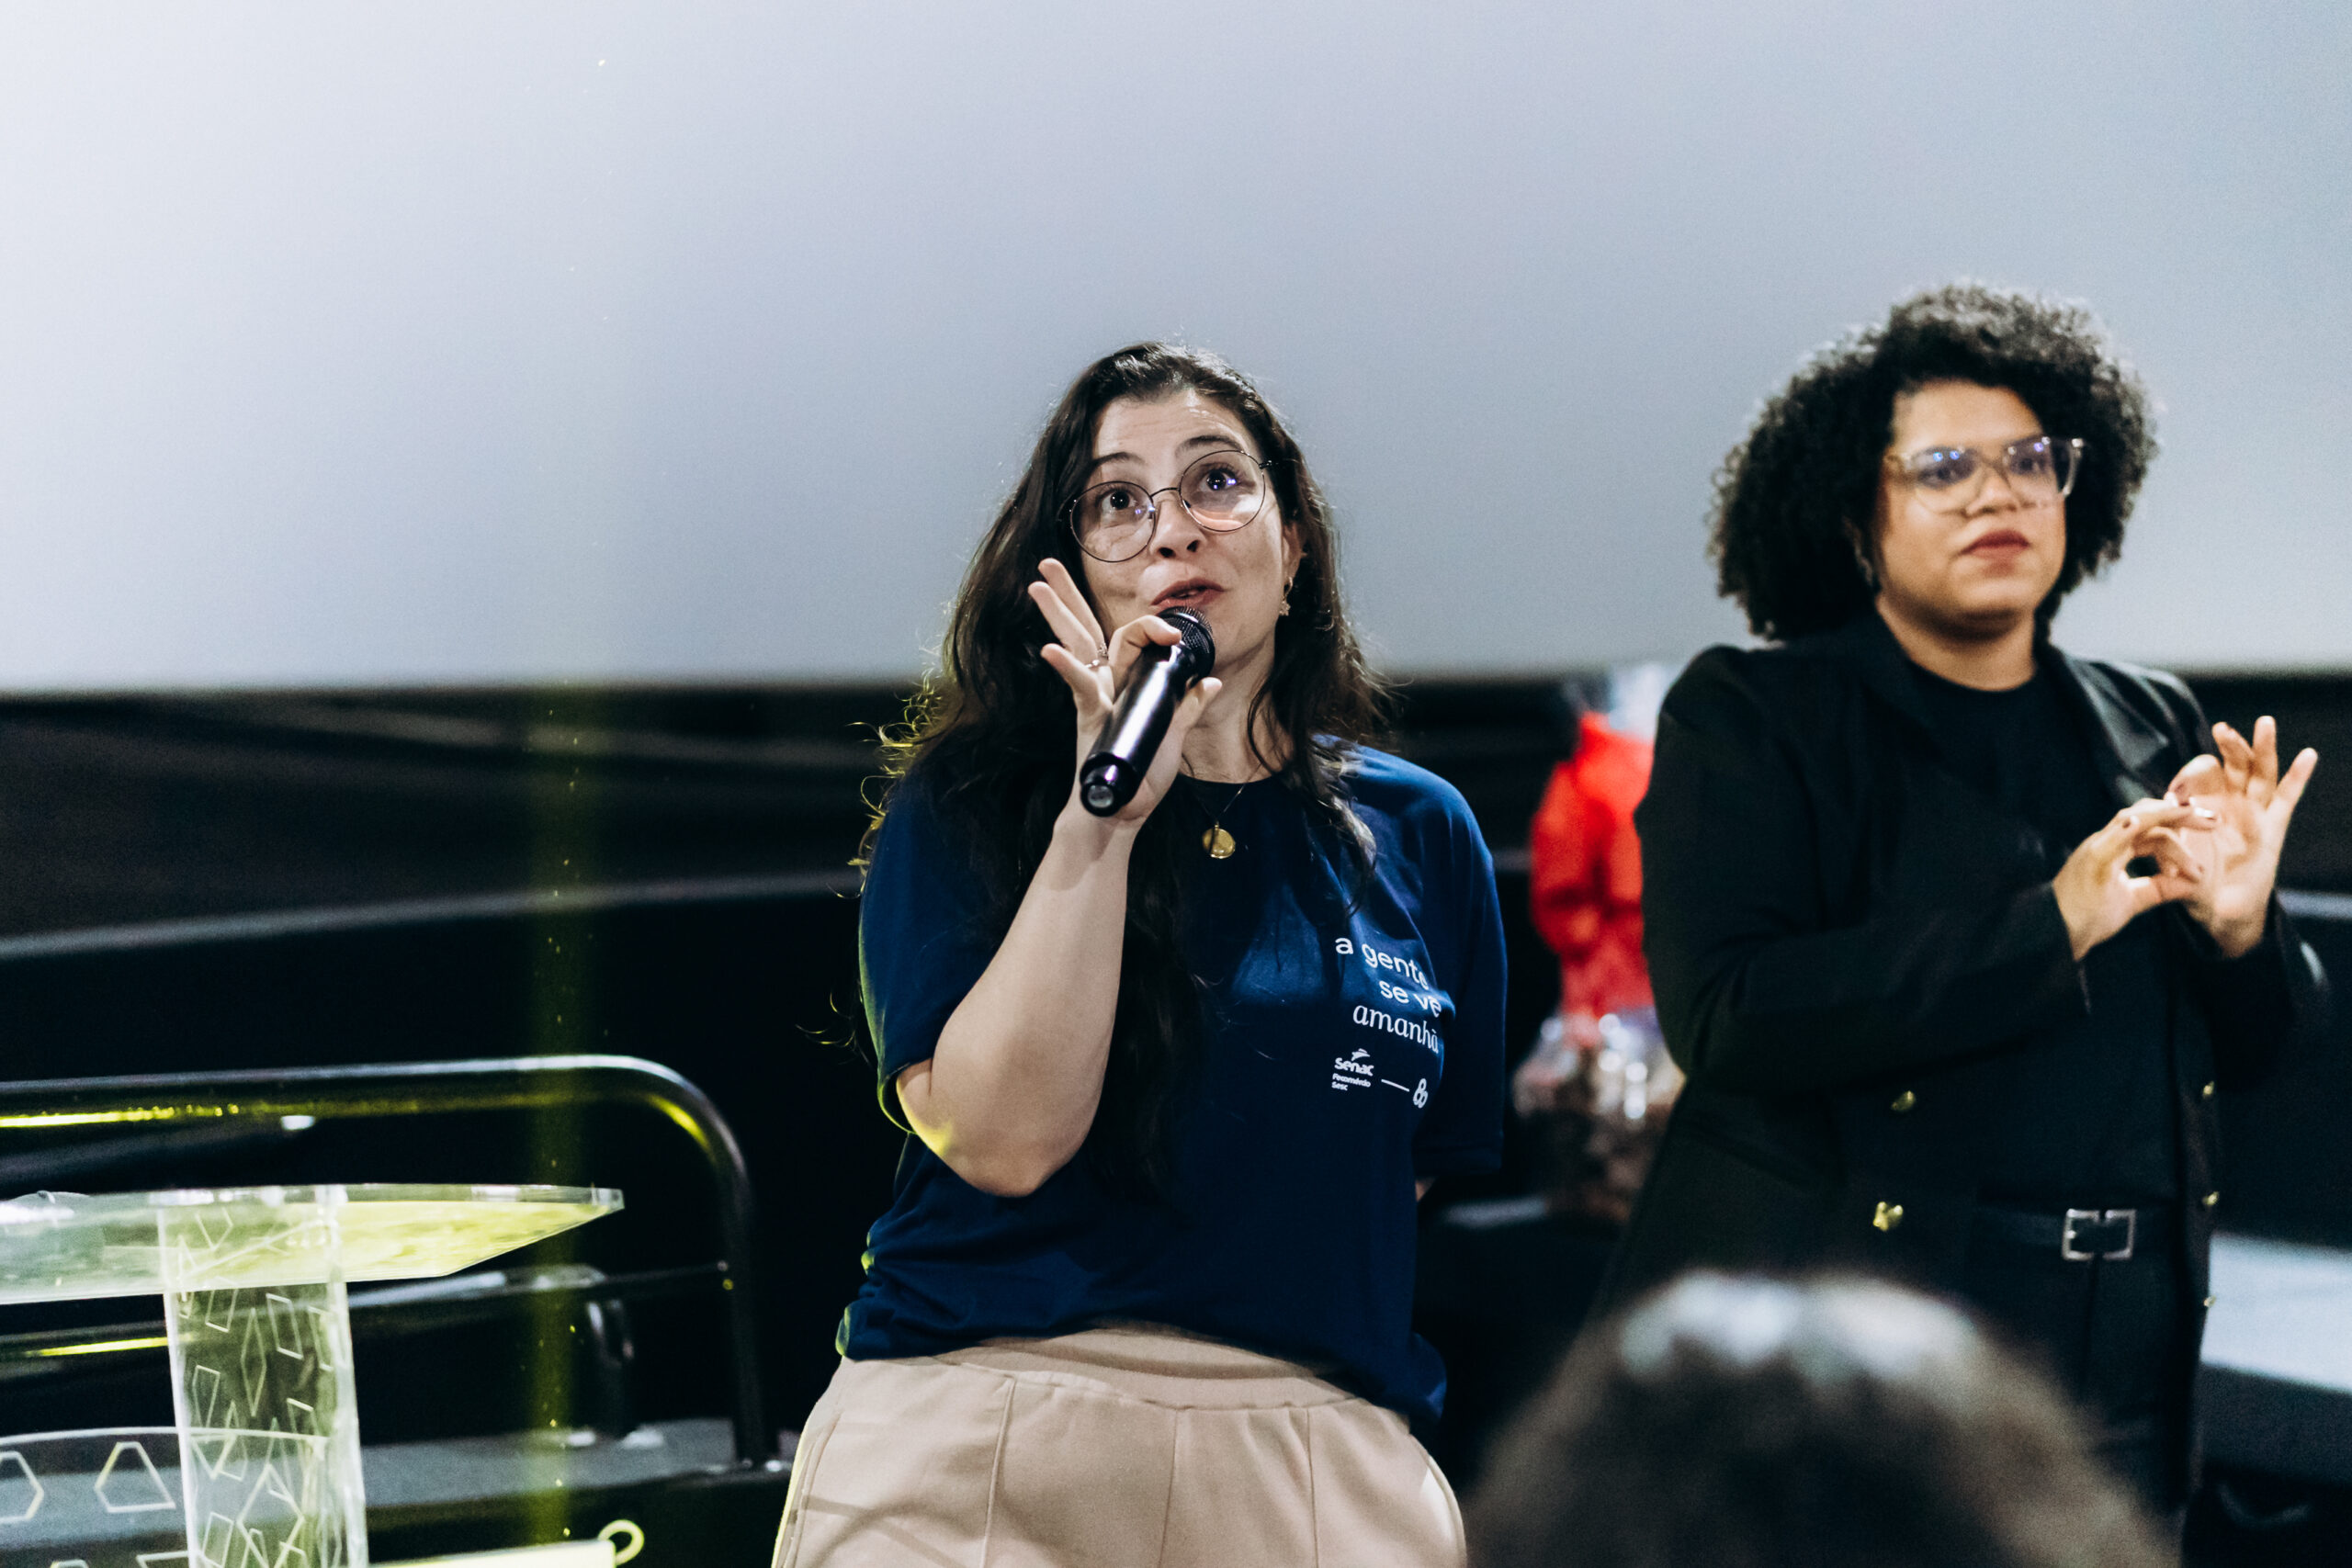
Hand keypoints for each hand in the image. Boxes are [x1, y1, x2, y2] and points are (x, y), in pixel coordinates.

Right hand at [1029, 558, 1220, 828]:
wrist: (1122, 813)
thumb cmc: (1143, 778)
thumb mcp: (1174, 736)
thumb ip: (1187, 705)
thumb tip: (1208, 680)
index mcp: (1128, 682)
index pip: (1133, 638)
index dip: (1151, 626)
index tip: (1172, 631)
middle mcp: (1107, 683)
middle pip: (1086, 628)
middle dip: (1068, 595)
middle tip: (1047, 563)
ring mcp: (1095, 697)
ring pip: (1077, 645)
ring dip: (1058, 613)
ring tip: (1036, 584)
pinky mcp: (1089, 716)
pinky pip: (1080, 686)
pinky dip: (1068, 668)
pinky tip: (1050, 650)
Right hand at [2052, 799, 2209, 960]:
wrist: (2057, 934)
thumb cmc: (2088, 918)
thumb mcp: (2132, 901)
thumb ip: (2158, 888)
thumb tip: (2192, 884)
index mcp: (2112, 849)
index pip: (2149, 829)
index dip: (2178, 827)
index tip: (2206, 826)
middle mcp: (2104, 842)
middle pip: (2146, 817)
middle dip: (2181, 815)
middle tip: (2213, 820)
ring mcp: (2097, 849)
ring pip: (2135, 820)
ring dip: (2169, 818)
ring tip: (2199, 823)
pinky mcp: (2092, 862)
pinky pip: (2111, 840)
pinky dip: (2127, 829)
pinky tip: (2143, 821)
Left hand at [2161, 717, 2318, 957]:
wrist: (2215, 911)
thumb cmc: (2189, 879)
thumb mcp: (2168, 852)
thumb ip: (2161, 830)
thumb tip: (2152, 810)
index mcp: (2201, 803)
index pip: (2199, 775)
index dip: (2188, 779)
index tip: (2174, 797)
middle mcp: (2229, 803)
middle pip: (2233, 765)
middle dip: (2229, 746)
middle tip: (2223, 728)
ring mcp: (2253, 813)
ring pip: (2260, 773)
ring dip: (2262, 749)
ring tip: (2265, 724)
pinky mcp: (2273, 829)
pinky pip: (2288, 799)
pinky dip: (2298, 777)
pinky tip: (2308, 755)